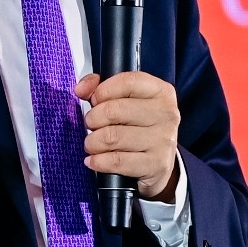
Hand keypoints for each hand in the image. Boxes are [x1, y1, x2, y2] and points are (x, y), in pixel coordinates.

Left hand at [77, 71, 180, 199]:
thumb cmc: (139, 127)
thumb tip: (81, 89)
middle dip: (93, 119)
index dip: (103, 91)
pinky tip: (95, 160)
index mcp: (161, 92)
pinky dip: (98, 161)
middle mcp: (166, 114)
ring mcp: (163, 140)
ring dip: (93, 142)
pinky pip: (116, 161)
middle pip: (114, 111)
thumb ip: (101, 88)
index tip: (96, 100)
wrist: (159, 162)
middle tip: (92, 125)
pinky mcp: (156, 164)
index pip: (127, 82)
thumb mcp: (126, 101)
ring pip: (112, 137)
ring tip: (93, 144)